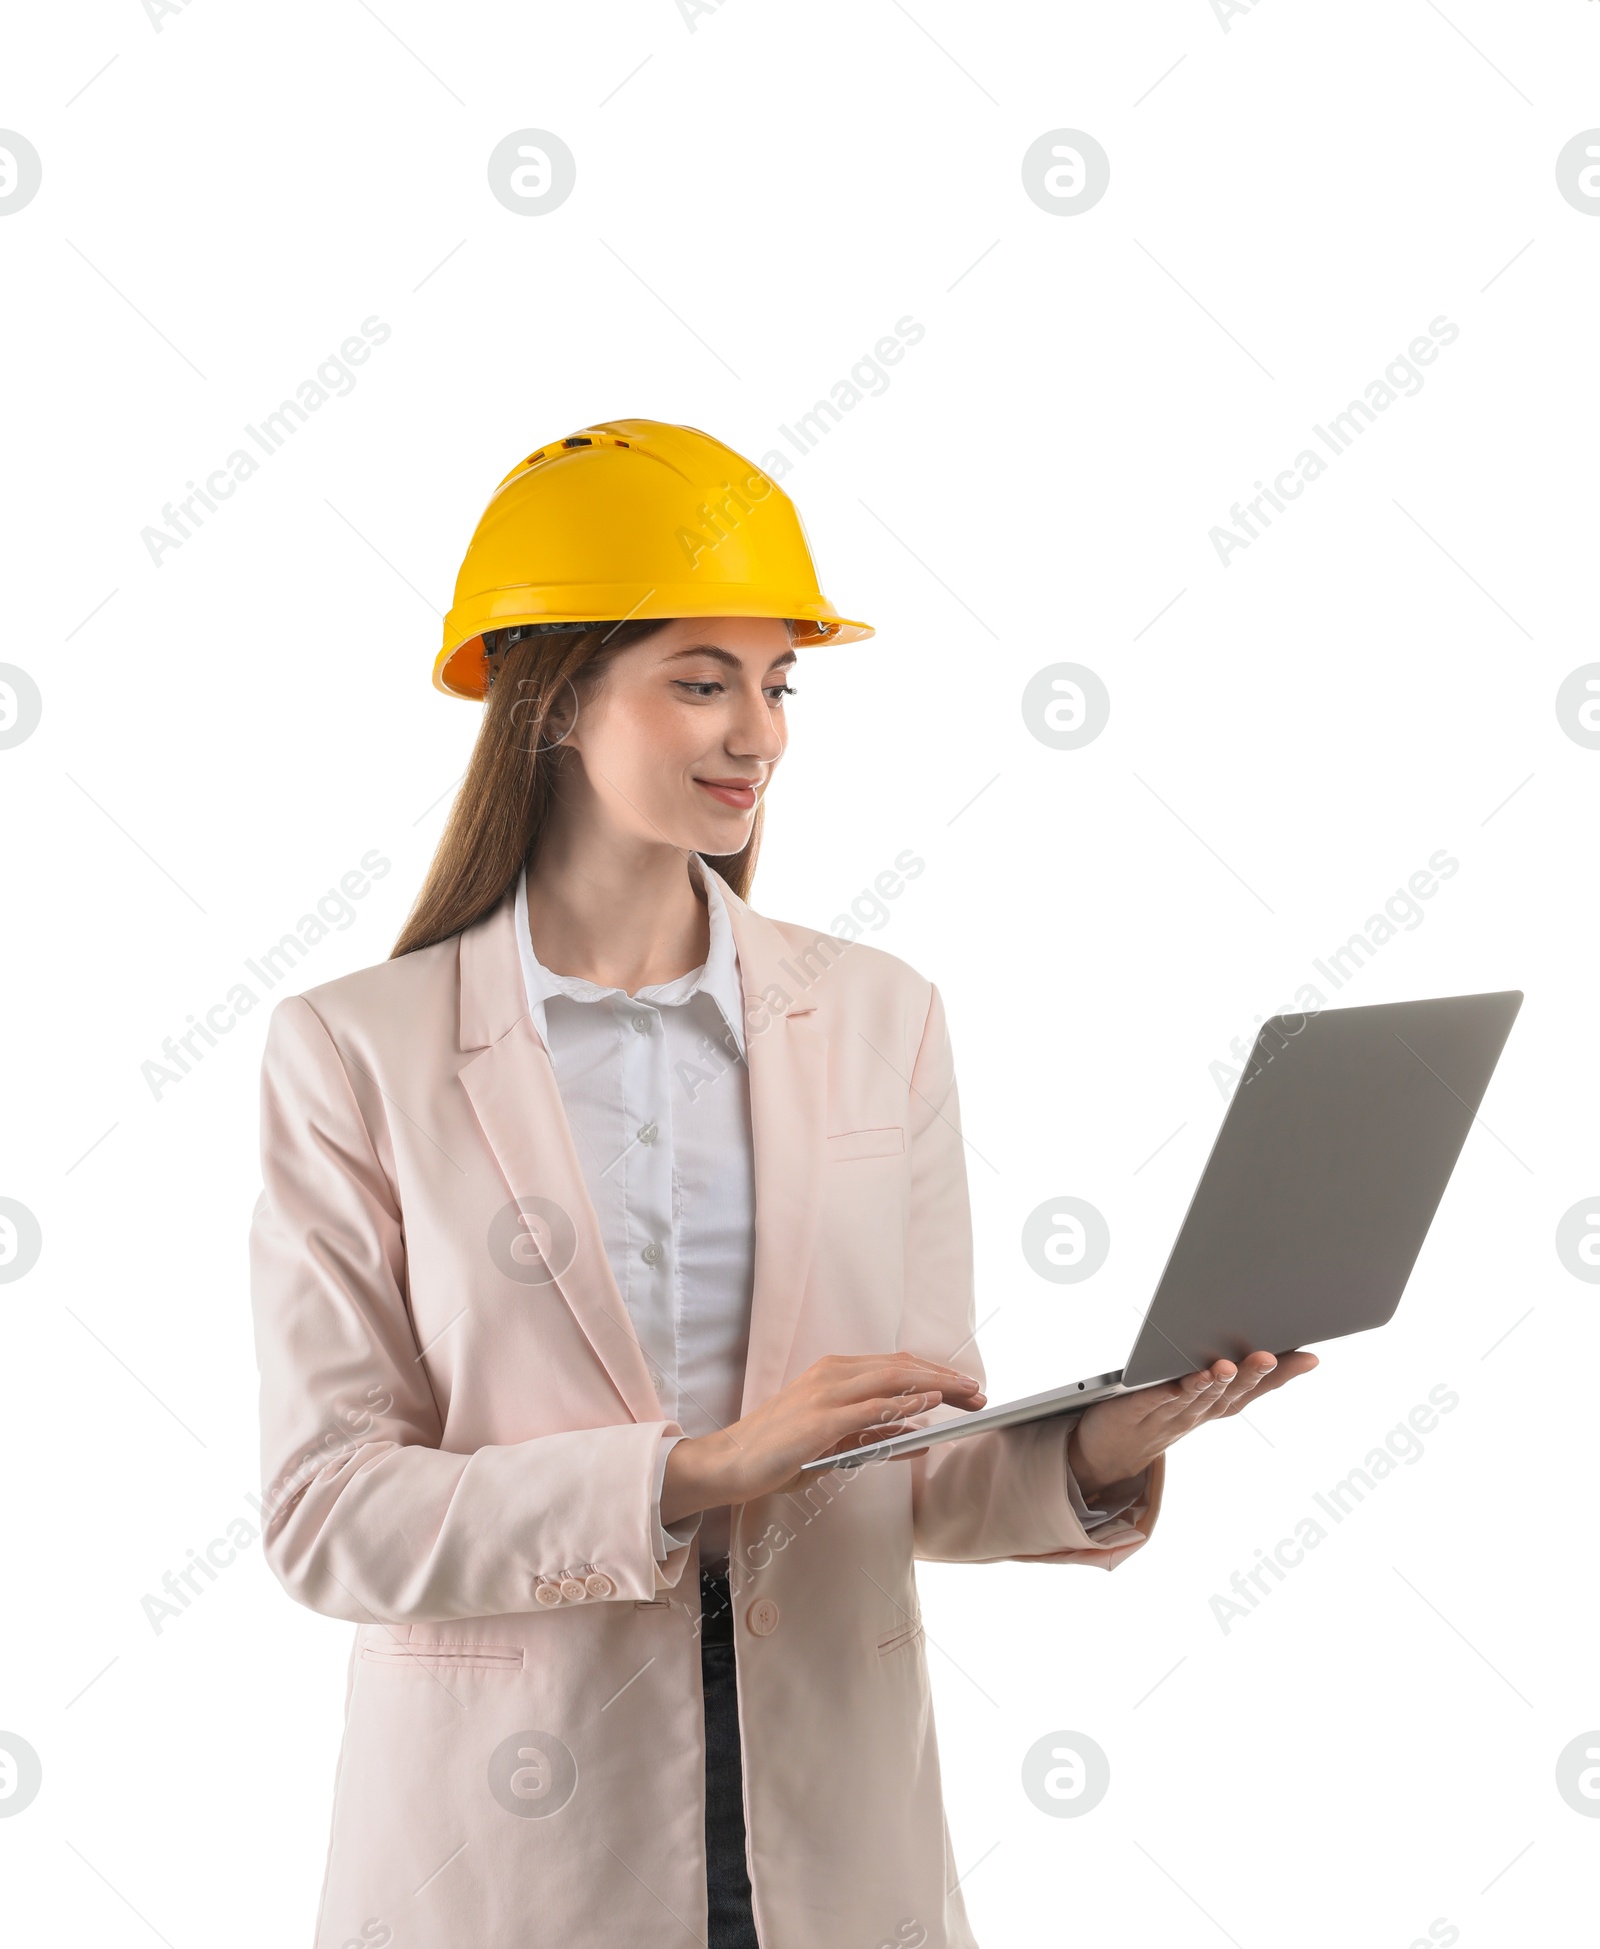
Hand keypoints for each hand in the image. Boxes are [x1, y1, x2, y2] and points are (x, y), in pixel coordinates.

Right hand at [661, 1354, 986, 1523]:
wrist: (731, 1463)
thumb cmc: (779, 1453)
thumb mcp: (834, 1441)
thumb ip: (873, 1433)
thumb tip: (917, 1432)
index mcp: (835, 1373)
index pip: (896, 1365)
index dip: (934, 1373)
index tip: (965, 1387)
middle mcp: (833, 1374)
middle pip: (902, 1366)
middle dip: (945, 1378)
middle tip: (980, 1392)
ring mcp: (826, 1394)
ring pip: (892, 1378)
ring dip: (935, 1386)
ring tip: (968, 1394)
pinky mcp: (820, 1419)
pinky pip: (871, 1407)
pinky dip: (904, 1403)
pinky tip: (929, 1405)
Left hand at [1066, 1349, 1319, 1501]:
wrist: (1110, 1451)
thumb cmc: (1161, 1412)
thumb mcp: (1201, 1394)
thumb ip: (1231, 1371)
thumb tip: (1266, 1339)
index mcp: (1215, 1406)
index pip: (1254, 1390)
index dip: (1282, 1376)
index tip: (1309, 1356)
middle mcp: (1196, 1412)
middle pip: (1227, 1394)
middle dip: (1249, 1375)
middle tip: (1267, 1356)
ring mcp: (1165, 1415)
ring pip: (1193, 1399)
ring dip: (1209, 1384)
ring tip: (1223, 1366)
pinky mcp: (1132, 1412)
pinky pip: (1151, 1400)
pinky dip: (1164, 1391)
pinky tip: (1175, 1380)